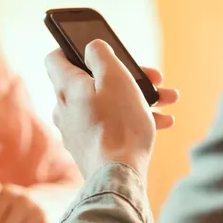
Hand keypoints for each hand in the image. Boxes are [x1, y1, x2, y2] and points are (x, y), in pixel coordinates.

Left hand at [45, 39, 178, 179]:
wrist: (119, 175)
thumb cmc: (118, 124)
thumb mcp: (115, 77)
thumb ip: (101, 55)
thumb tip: (92, 47)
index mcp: (66, 88)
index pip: (55, 58)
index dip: (73, 47)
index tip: (95, 49)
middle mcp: (65, 109)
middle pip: (91, 81)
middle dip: (126, 76)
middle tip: (153, 78)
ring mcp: (76, 130)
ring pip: (106, 103)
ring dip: (138, 98)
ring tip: (167, 100)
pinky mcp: (89, 147)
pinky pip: (110, 125)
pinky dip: (132, 119)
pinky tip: (162, 122)